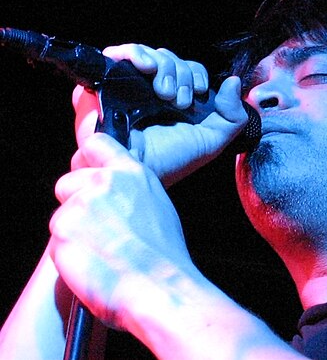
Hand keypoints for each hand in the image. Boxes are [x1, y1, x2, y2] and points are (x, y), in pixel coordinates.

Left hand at [49, 132, 193, 328]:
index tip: (87, 173)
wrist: (159, 289)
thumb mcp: (157, 205)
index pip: (95, 144)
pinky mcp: (62, 232)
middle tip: (98, 229)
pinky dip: (69, 254)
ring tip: (101, 251)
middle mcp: (103, 183)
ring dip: (73, 231)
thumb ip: (130, 187)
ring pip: (61, 214)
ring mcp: (80, 206)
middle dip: (75, 203)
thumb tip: (113, 186)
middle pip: (68, 182)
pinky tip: (93, 263)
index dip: (87, 161)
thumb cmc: (164, 256)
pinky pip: (56, 241)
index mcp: (130, 173)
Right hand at [72, 44, 247, 185]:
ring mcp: (129, 86)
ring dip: (164, 66)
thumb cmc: (173, 159)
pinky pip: (118, 54)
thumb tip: (234, 82)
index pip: (187, 68)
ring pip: (149, 54)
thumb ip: (233, 115)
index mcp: (174, 99)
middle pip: (168, 57)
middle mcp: (151, 90)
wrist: (142, 169)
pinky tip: (146, 67)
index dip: (196, 73)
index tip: (199, 92)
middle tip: (179, 100)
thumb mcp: (212, 140)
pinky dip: (134, 53)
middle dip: (181, 73)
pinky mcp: (106, 84)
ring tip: (163, 92)